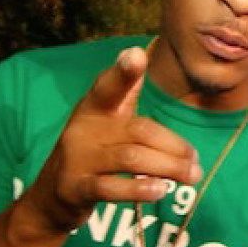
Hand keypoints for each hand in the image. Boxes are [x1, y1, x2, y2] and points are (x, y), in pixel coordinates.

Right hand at [24, 47, 201, 232]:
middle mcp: (84, 129)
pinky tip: (160, 189)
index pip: (110, 86)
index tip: (136, 54)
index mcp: (96, 108)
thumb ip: (125, 92)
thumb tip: (143, 50)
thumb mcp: (105, 119)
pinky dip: (138, 189)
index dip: (123, 72)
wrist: (51, 196)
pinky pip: (110, 188)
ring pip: (130, 158)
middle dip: (173, 145)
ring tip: (191, 175)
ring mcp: (78, 159)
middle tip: (196, 160)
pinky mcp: (75, 188)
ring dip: (167, 167)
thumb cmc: (93, 150)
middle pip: (139, 130)